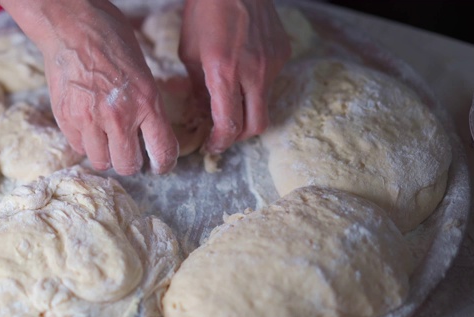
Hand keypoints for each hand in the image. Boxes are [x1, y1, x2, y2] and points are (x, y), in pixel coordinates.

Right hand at [0, 0, 178, 174]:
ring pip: (101, 162)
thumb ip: (147, 106)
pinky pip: (79, 147)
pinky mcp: (66, 118)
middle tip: (129, 152)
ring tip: (106, 139)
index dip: (164, 164)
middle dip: (131, 162)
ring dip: (106, 155)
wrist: (71, 25)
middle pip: (128, 166)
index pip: (162, 151)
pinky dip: (85, 142)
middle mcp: (119, 115)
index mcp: (146, 102)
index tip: (160, 165)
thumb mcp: (143, 73)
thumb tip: (150, 135)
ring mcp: (90, 119)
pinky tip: (88, 125)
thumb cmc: (111, 41)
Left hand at [180, 0, 290, 153]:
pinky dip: (256, 84)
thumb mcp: (190, 54)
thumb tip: (203, 112)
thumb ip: (199, 88)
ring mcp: (272, 62)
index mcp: (224, 72)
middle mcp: (254, 71)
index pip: (229, 125)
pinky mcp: (283, 53)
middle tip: (224, 133)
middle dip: (239, 136)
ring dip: (247, 108)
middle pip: (256, 126)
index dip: (219, 143)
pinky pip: (271, 80)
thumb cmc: (204, 13)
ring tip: (231, 95)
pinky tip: (244, 69)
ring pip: (264, 102)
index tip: (211, 145)